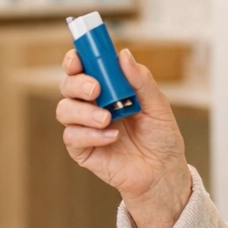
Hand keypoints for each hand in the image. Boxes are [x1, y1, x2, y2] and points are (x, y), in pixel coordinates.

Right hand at [57, 48, 192, 227]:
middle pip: (68, 85)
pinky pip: (72, 136)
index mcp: (107, 88)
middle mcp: (92, 104)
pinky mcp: (82, 149)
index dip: (75, 59)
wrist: (163, 173)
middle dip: (77, 83)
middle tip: (96, 89)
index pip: (83, 67)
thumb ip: (141, 80)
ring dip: (83, 111)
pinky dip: (90, 134)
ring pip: (64, 110)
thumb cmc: (161, 138)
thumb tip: (123, 55)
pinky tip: (112, 137)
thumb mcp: (158, 105)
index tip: (78, 58)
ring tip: (107, 119)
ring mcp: (84, 127)